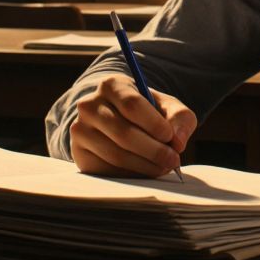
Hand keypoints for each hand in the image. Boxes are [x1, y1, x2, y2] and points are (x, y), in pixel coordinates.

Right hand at [69, 74, 196, 176]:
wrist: (119, 121)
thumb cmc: (148, 112)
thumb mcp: (168, 107)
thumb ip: (179, 119)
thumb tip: (178, 142)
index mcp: (111, 85)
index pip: (132, 104)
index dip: (154, 124)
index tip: (170, 137)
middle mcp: (89, 105)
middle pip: (123, 133)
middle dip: (154, 150)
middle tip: (174, 160)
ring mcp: (80, 131)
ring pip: (116, 154)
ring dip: (145, 165)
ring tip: (165, 167)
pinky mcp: (79, 154)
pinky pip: (108, 170)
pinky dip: (132, 174)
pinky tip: (146, 171)